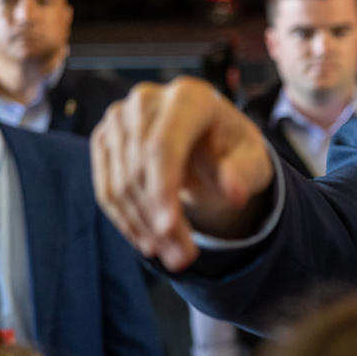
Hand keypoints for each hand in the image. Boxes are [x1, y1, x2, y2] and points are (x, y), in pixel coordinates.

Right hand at [91, 77, 273, 270]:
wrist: (210, 139)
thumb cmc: (234, 149)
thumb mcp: (251, 160)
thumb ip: (243, 173)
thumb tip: (234, 192)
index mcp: (189, 97)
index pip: (161, 147)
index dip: (162, 190)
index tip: (170, 229)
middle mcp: (146, 100)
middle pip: (139, 170)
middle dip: (158, 221)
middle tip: (184, 259)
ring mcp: (119, 119)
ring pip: (120, 185)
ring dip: (144, 228)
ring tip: (175, 258)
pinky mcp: (105, 140)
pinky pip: (106, 189)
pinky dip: (127, 221)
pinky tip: (150, 242)